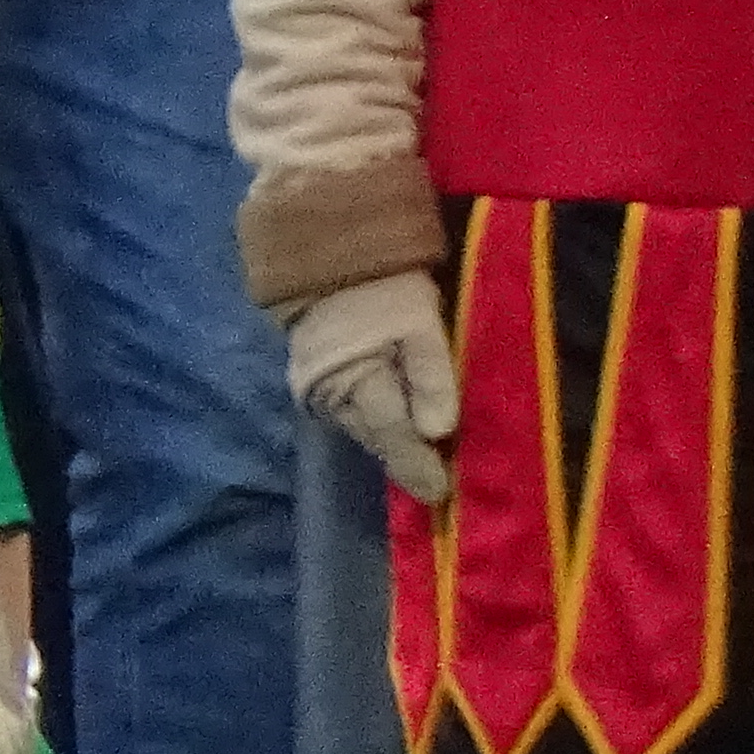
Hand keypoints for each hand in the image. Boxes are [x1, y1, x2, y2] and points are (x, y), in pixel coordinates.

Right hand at [288, 269, 459, 507]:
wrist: (327, 261)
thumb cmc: (384, 289)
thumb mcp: (420, 323)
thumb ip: (431, 374)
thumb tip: (439, 430)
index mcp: (357, 379)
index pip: (393, 432)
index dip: (417, 464)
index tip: (440, 493)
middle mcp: (330, 396)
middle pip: (374, 437)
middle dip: (404, 460)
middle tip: (435, 485)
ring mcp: (316, 392)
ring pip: (361, 429)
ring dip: (389, 446)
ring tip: (419, 464)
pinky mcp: (313, 384)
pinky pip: (350, 416)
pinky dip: (375, 427)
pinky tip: (396, 432)